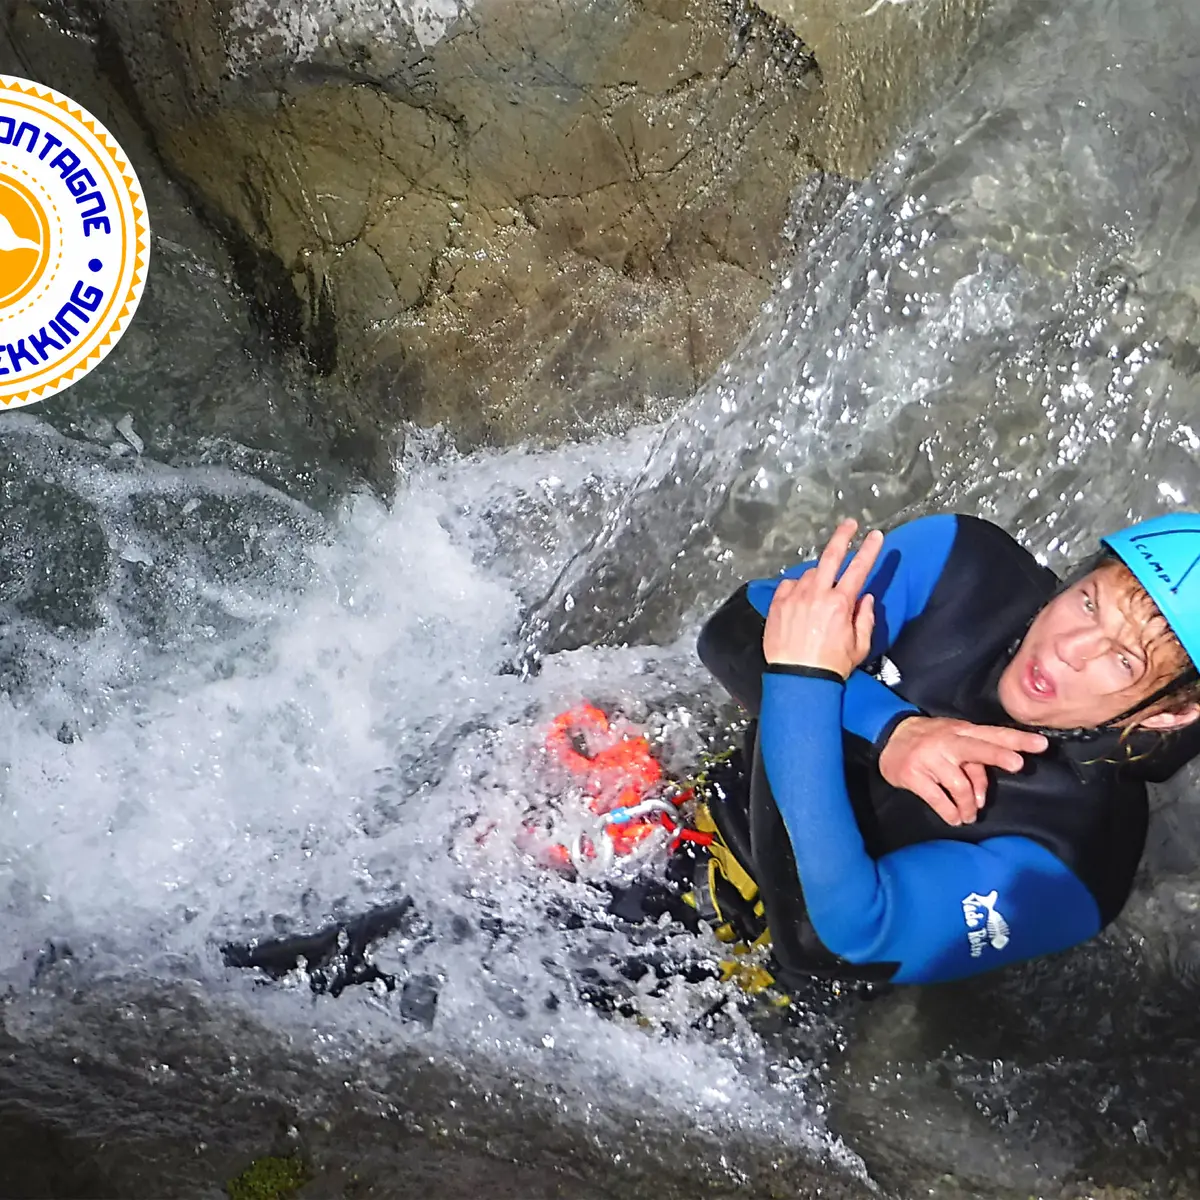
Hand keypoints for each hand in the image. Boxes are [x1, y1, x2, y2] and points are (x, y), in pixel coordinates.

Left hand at [763, 518, 883, 678]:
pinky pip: (789, 585)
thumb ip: (864, 618)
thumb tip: (864, 598)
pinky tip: (800, 599)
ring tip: (818, 597)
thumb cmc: (832, 666)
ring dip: (817, 578)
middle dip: (843, 536)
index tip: (876, 536)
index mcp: (840, 603)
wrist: (798, 679)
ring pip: (809, 574)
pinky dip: (797, 588)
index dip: (869, 550)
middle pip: (831, 556)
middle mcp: (817, 594)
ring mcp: (794, 597)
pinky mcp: (777, 604)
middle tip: (849, 524)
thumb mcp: (859, 646)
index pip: (859, 568)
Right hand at [878, 716, 1048, 825]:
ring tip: (969, 815)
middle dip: (998, 755)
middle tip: (1018, 765)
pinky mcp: (913, 775)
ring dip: (969, 805)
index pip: (993, 735)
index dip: (1016, 741)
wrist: (888, 736)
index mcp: (961, 731)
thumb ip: (973, 763)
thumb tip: (984, 794)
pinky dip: (949, 812)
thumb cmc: (930, 741)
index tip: (1041, 745)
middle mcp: (947, 742)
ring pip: (959, 784)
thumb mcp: (953, 742)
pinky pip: (937, 798)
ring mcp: (929, 758)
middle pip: (976, 748)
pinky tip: (954, 818)